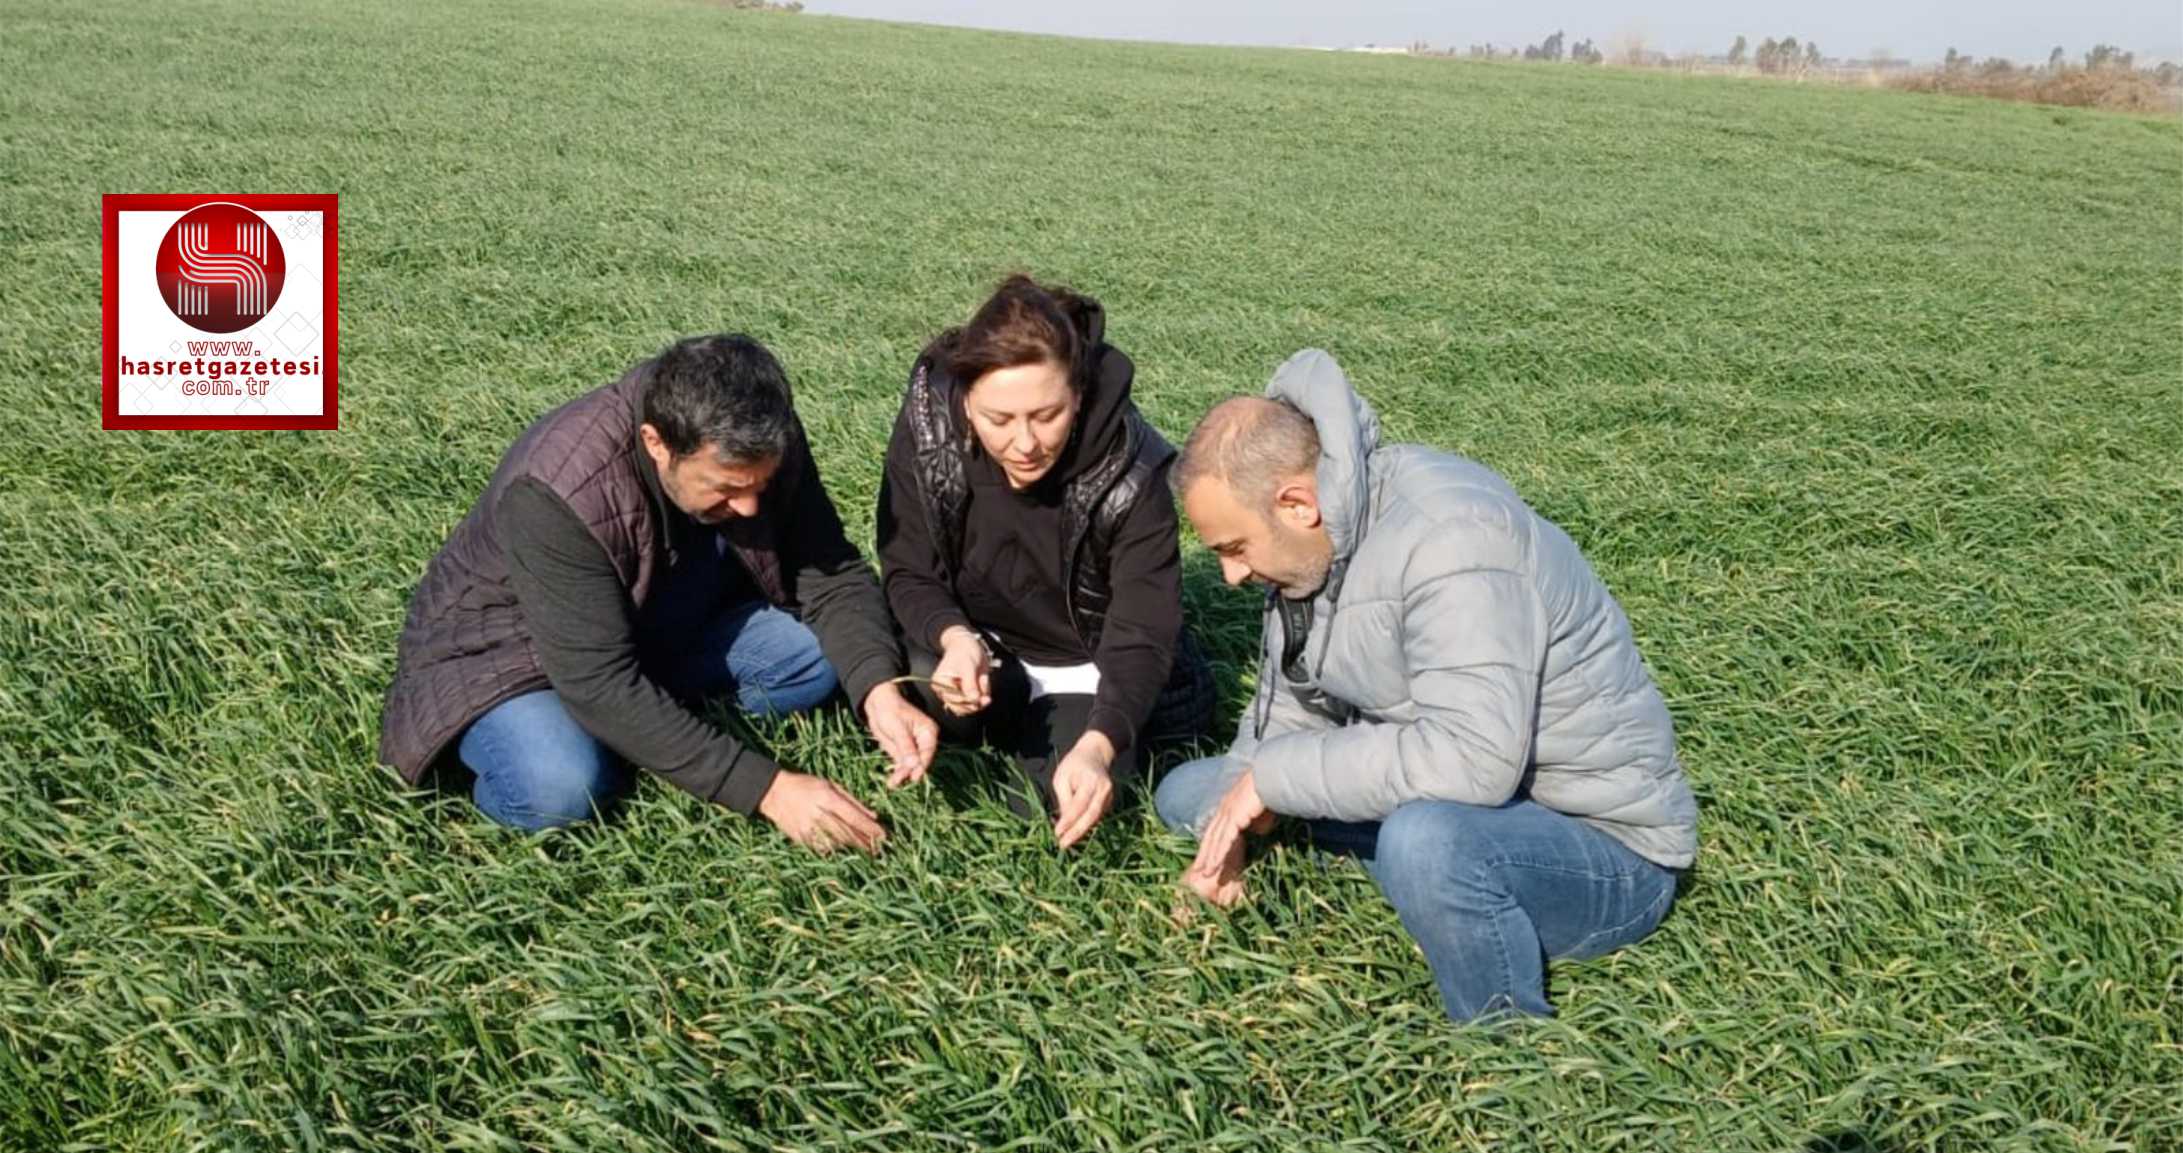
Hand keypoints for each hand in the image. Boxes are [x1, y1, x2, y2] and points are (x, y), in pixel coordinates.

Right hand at [756, 770, 886, 854]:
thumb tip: (874, 816)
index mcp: (827, 798)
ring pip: (837, 843)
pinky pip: (823, 847)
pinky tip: (843, 847)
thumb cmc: (806, 785)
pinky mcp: (801, 838)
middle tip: (879, 848)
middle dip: (866, 842)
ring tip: (866, 848)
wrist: (774, 793)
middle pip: (848, 833)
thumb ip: (852, 801)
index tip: (884, 835)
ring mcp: (808, 828)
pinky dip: (835, 848)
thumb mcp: (831, 785)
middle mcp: (819, 814)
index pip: (854, 817)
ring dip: (853, 846)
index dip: (871, 829)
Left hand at [863, 681, 938, 787]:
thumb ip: (906, 746)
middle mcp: (923, 742)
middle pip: (920, 761)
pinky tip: (892, 781)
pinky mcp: (903, 752)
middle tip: (897, 781)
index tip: (915, 776)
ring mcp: (913, 748)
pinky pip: (902, 765)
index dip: (922, 765)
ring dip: (902, 774)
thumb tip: (914, 764)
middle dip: (909, 772)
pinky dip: (897, 772)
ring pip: (910, 765)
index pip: (928, 752)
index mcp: (928, 732)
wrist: (877, 704)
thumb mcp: (898, 728)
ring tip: (892, 783)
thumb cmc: (890, 710)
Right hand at [932, 627, 991, 716]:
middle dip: (974, 701)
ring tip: (985, 692)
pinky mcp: (963, 697)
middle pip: (959, 706)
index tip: (978, 695)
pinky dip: (981, 701)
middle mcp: (944, 691)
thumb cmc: (964, 652)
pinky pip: (972, 706)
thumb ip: (970, 684)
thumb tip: (974, 699)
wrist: (968, 646)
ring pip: (966, 709)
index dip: (967, 699)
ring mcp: (954, 695)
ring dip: (979, 702)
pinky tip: (984, 692)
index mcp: (939, 682)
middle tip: (986, 697)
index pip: (953, 698)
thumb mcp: (968, 666)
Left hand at [1051, 733, 1116, 850]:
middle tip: (1063, 844)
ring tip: (1066, 841)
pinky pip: (1096, 817)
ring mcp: (1110, 797)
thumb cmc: (1074, 765)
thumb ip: (1064, 799)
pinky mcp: (1109, 803)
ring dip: (1080, 831)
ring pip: (1094, 819)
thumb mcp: (1062, 777)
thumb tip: (1064, 822)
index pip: (1079, 805)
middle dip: (1077, 832)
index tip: (1057, 833)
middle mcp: (1104, 790)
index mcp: (1092, 780)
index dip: (1068, 821)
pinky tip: (1073, 831)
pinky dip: (1085, 825)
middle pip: (1091, 816)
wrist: (1095, 754)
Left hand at [1183, 768, 1270, 905]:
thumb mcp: (1260, 809)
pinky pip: (1224, 840)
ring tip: (1204, 873)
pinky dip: (1218, 854)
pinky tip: (1214, 865)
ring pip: (1215, 840)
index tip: (1205, 854)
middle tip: (1198, 869)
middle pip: (1210, 835)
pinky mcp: (1233, 818)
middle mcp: (1224, 809)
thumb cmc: (1268, 790)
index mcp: (1228, 805)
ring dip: (1209, 858)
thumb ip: (1256, 821)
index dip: (1210, 842)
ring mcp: (1227, 813)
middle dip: (1204, 853)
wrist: (1270, 778)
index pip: (1215, 827)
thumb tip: (1258, 831)